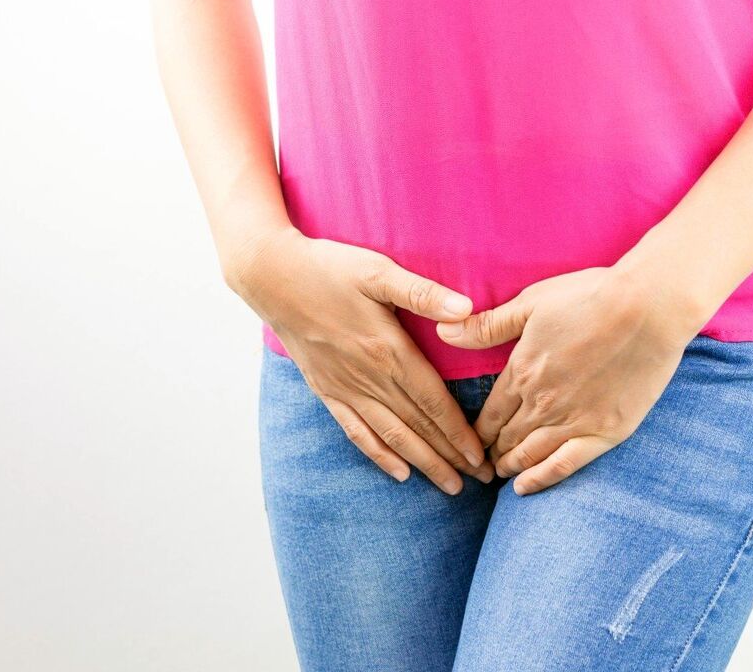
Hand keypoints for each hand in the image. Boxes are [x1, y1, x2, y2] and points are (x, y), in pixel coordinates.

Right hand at [229, 226, 493, 493]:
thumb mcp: (377, 271)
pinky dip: (379, 455)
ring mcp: (345, 388)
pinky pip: (356, 431)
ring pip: (392, 436)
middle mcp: (369, 378)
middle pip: (418, 427)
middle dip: (451, 457)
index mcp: (388, 351)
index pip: (433, 402)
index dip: (459, 432)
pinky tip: (399, 473)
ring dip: (423, 463)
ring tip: (449, 485)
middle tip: (482, 480)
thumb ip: (423, 293)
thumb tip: (467, 309)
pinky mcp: (326, 390)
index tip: (480, 457)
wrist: (270, 277)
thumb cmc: (328, 268)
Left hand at [436, 265, 700, 494]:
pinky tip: (524, 488)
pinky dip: (541, 478)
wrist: (648, 308)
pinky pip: (564, 464)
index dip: (477, 430)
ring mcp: (573, 419)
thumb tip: (442, 330)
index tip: (470, 440)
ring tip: (500, 473)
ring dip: (510, 465)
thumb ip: (486, 325)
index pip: (490, 412)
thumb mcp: (531, 302)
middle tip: (481, 463)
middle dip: (491, 451)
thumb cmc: (590, 296)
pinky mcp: (605, 431)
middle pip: (507, 436)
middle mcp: (542, 402)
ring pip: (530, 453)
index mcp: (522, 371)